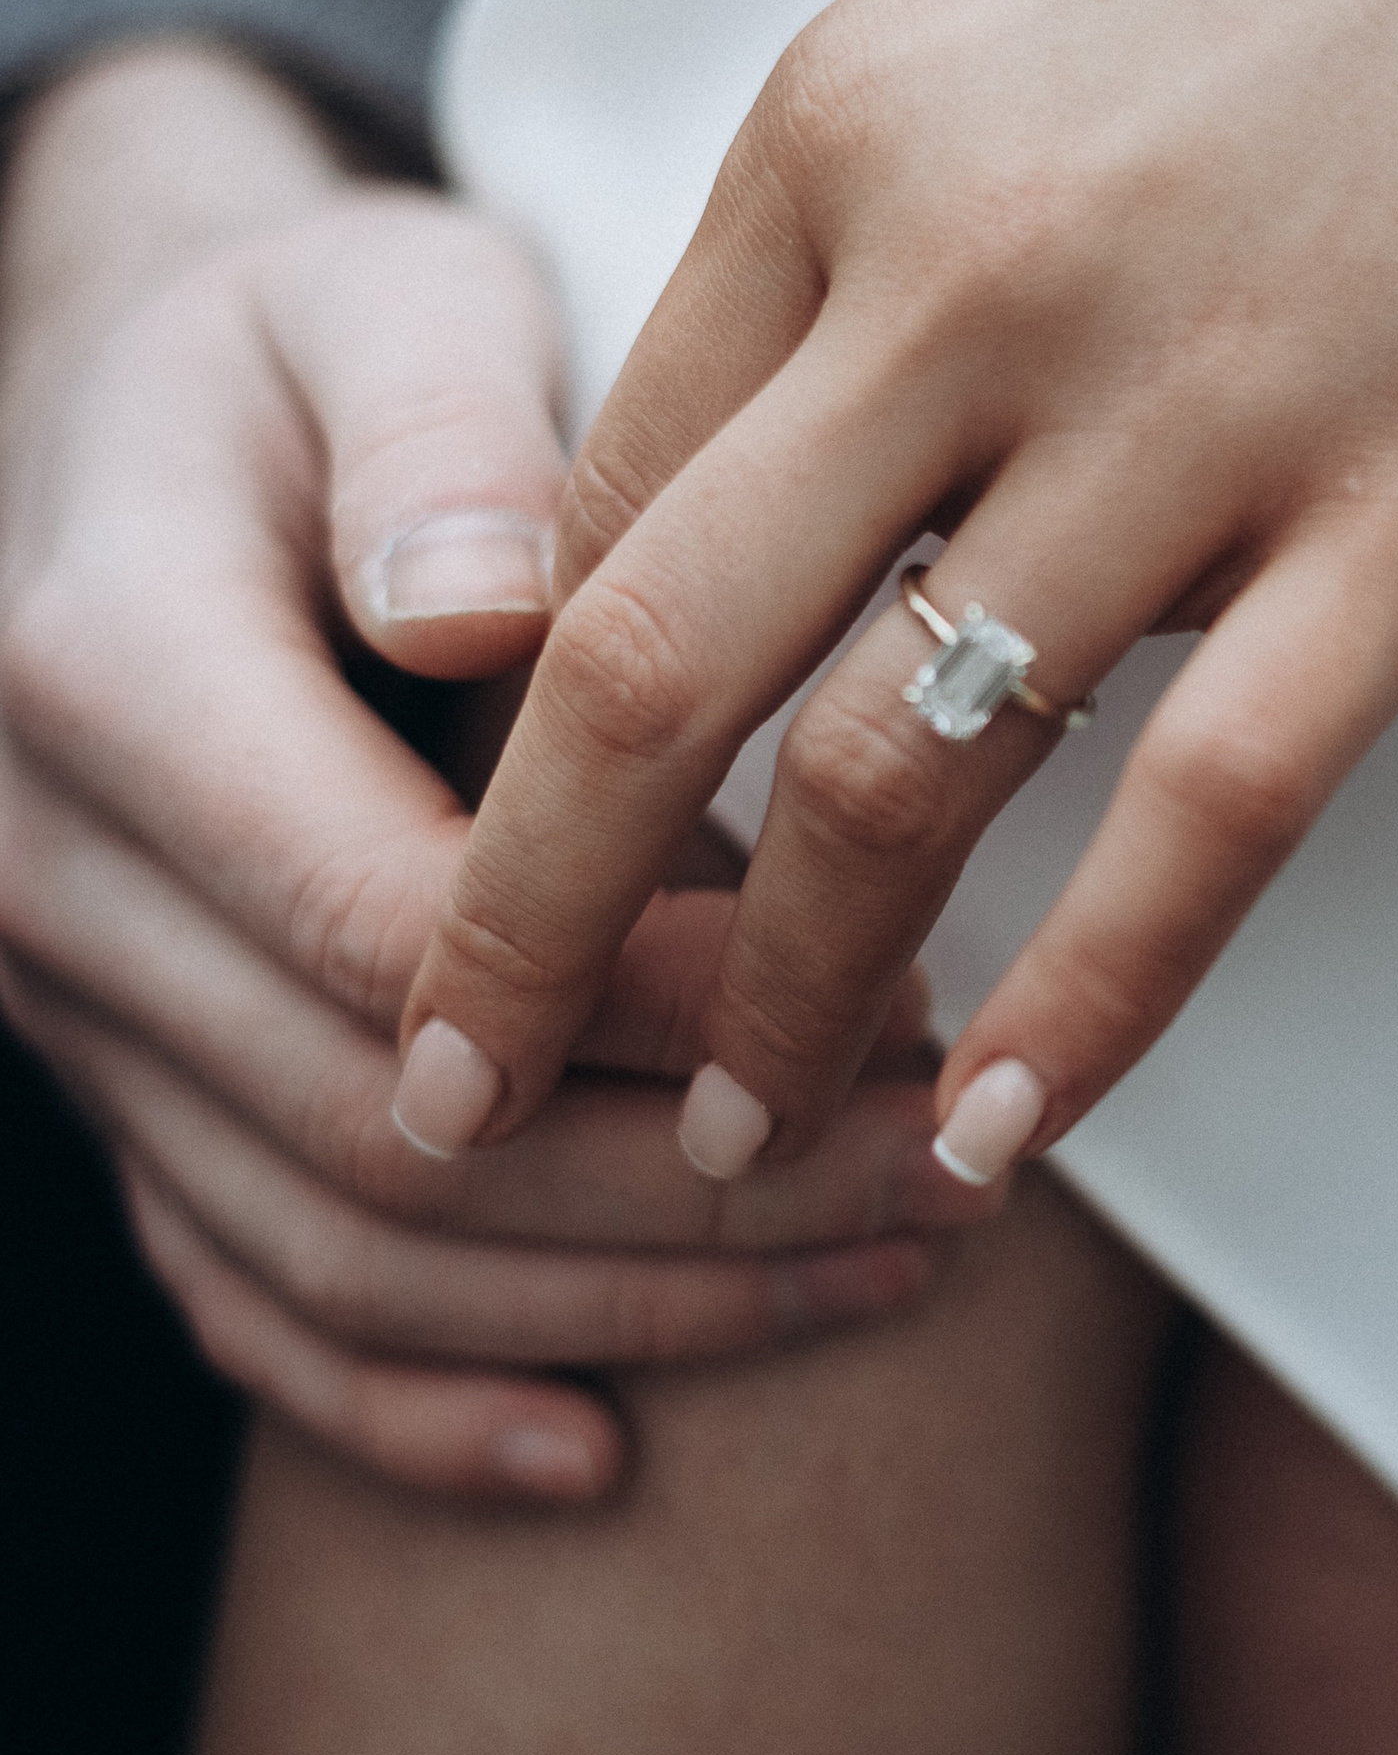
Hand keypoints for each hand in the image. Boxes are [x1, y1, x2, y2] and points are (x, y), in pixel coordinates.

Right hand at [0, 46, 982, 1502]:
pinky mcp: (133, 1093)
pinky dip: (419, 1402)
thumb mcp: (375, 299)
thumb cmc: (313, 344)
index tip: (888, 992)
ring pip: (339, 1250)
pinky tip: (603, 1455)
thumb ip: (435, 434)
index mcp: (112, 679)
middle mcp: (57, 880)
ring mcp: (83, 1015)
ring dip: (622, 1301)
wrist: (147, 427)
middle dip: (688, 1186)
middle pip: (380, 1126)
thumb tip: (486, 607)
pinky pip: (247, 1299)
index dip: (644, 992)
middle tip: (951, 1172)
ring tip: (886, 1275)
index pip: (386, 912)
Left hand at [400, 0, 1397, 1184]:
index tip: (510, 873)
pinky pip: (1209, 819)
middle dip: (512, 924)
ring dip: (783, 1009)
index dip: (519, 728)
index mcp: (843, 130)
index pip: (603, 496)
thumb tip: (762, 494)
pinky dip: (1084, 1011)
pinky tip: (991, 1142)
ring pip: (908, 777)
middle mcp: (972, 268)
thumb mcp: (1018, 8)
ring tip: (722, 1155)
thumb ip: (863, 238)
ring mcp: (1205, 396)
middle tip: (435, 1093)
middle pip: (653, 665)